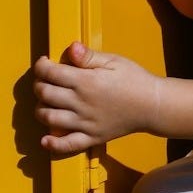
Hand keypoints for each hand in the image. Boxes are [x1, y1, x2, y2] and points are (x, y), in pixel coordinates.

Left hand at [33, 41, 161, 154]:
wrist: (153, 105)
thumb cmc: (135, 79)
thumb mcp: (115, 61)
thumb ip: (90, 56)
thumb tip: (71, 48)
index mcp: (85, 81)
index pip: (50, 73)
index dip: (41, 66)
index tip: (43, 63)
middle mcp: (80, 103)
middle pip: (45, 94)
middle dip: (39, 85)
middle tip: (45, 80)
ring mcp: (84, 123)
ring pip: (48, 118)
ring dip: (41, 108)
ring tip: (48, 102)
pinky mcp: (91, 138)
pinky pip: (66, 145)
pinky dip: (52, 144)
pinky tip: (46, 138)